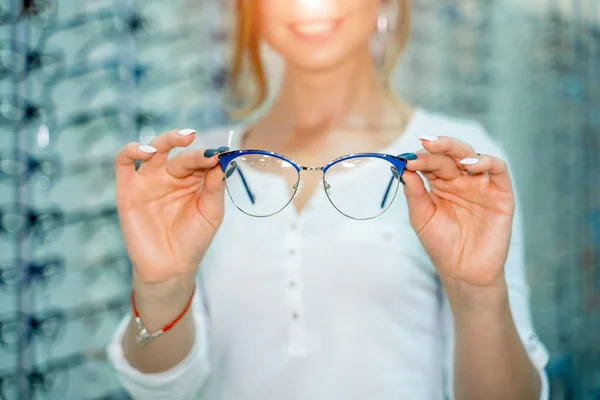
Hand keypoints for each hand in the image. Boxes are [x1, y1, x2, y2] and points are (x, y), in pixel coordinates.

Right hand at [115, 129, 226, 293]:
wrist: (171, 267)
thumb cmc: (193, 241)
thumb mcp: (211, 213)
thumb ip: (214, 188)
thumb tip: (220, 161)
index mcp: (192, 181)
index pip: (200, 160)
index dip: (210, 156)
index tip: (221, 156)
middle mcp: (170, 177)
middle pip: (180, 153)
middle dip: (194, 152)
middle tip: (207, 154)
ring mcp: (148, 181)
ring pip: (153, 149)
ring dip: (166, 140)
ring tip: (182, 140)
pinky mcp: (128, 189)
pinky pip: (124, 162)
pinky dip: (132, 150)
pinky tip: (147, 152)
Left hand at [402, 136, 514, 288]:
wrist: (464, 272)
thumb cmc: (441, 245)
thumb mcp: (422, 217)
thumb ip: (415, 193)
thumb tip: (404, 168)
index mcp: (441, 184)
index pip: (431, 162)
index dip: (419, 157)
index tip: (405, 159)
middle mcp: (461, 180)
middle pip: (450, 154)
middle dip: (437, 146)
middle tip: (424, 143)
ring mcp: (481, 185)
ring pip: (473, 155)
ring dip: (456, 148)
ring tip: (440, 149)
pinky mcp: (501, 194)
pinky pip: (498, 170)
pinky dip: (486, 162)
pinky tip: (469, 164)